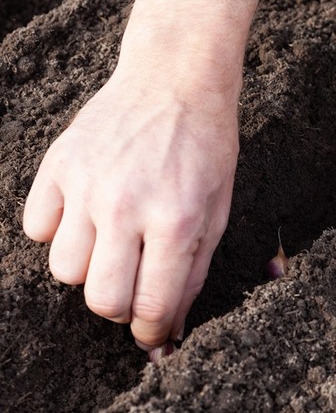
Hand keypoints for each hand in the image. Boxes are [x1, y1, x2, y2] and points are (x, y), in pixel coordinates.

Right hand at [23, 0, 258, 350]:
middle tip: (134, 287)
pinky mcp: (58, 166)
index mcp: (177, 221)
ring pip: (65, 271)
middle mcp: (127, 207)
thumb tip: (170, 330)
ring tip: (113, 242)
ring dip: (90, 270)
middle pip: (101, 300)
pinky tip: (87, 213)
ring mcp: (87, 185)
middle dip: (120, 308)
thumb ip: (193, 273)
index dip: (153, 332)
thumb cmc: (206, 149)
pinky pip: (38, 228)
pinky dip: (59, 232)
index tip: (153, 333)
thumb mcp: (218, 212)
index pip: (152, 305)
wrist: (176, 82)